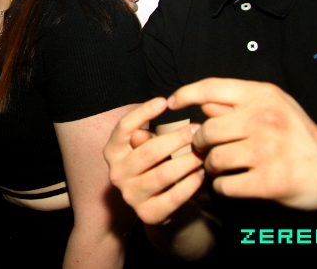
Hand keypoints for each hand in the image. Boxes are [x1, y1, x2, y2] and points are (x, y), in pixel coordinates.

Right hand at [104, 98, 204, 224]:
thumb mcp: (149, 144)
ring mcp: (130, 195)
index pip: (124, 127)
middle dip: (176, 138)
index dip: (143, 113)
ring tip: (203, 151)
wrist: (157, 204)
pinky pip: (174, 196)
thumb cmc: (155, 164)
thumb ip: (152, 131)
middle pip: (149, 151)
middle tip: (197, 129)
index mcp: (113, 151)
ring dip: (188, 161)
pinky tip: (202, 173)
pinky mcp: (148, 214)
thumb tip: (158, 111)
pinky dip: (190, 183)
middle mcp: (117, 173)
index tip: (164, 102)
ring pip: (163, 174)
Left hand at [168, 78, 316, 209]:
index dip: (185, 94)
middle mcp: (264, 119)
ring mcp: (267, 151)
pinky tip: (232, 184)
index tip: (171, 103)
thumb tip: (201, 103)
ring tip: (220, 168)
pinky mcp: (269, 181)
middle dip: (199, 143)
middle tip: (204, 150)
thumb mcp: (275, 107)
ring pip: (213, 159)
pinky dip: (222, 187)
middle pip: (206, 130)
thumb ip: (238, 103)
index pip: (211, 88)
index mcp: (263, 96)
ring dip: (210, 167)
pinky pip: (225, 185)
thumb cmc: (299, 136)